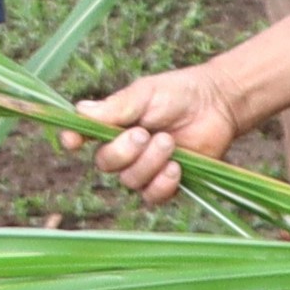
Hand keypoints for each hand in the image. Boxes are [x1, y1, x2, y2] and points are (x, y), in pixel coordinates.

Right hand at [82, 66, 246, 205]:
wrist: (217, 105)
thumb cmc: (177, 94)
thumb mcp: (145, 93)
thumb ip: (116, 107)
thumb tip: (80, 111)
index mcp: (111, 124)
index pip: (81, 135)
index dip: (72, 139)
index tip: (73, 141)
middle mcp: (122, 149)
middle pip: (105, 163)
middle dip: (124, 151)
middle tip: (146, 133)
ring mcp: (143, 168)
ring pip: (130, 181)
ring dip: (150, 163)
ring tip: (169, 142)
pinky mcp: (165, 184)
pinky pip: (152, 196)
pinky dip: (163, 183)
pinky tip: (177, 167)